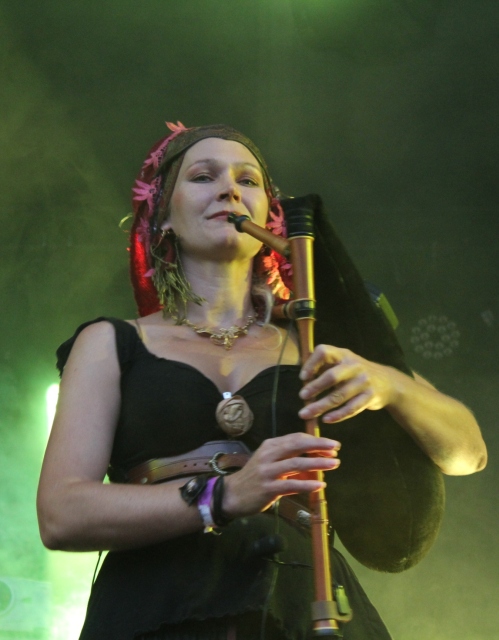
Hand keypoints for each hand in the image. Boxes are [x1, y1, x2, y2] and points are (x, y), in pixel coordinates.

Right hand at [222, 432, 339, 518]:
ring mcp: (268, 472)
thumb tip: (315, 457)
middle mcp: (268, 455)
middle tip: (336, 449)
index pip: (296, 438)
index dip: (315, 440)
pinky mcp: (268, 488)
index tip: (331, 444)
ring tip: (334, 464)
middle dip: (319, 446)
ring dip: (317, 463)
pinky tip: (320, 485)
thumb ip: (288, 457)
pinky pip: (292, 485)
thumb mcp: (269, 461)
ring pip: (296, 464)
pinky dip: (308, 484)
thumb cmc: (255, 477)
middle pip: (297, 446)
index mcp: (270, 445)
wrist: (232, 494)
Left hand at [298, 344, 395, 423]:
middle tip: (302, 396)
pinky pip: (351, 408)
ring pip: (339, 396)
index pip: (324, 352)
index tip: (303, 377)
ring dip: (321, 406)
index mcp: (343, 354)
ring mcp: (363, 382)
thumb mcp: (343, 362)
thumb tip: (303, 376)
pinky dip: (337, 415)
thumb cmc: (356, 372)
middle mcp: (354, 366)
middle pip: (332, 376)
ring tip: (306, 413)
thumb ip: (325, 366)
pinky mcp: (370, 397)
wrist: (388, 383)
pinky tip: (326, 419)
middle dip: (315, 387)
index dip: (311, 363)